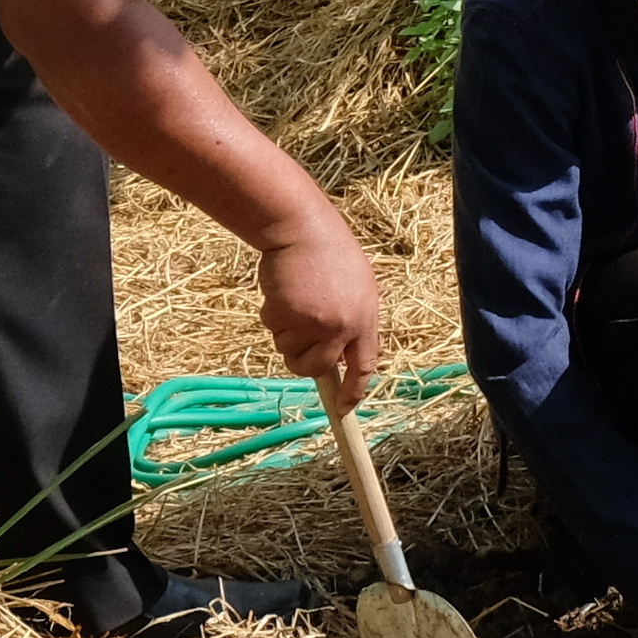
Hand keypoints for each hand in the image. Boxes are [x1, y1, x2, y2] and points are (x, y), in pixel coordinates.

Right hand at [258, 221, 384, 410]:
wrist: (302, 229)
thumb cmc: (330, 254)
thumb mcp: (358, 287)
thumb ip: (352, 323)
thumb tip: (341, 360)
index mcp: (366, 318)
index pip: (364, 366)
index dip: (353, 391)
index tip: (343, 408)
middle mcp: (343, 325)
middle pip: (318, 368)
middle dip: (302, 360)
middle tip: (297, 335)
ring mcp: (316, 322)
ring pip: (290, 350)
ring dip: (285, 331)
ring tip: (295, 299)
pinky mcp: (289, 315)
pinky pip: (274, 331)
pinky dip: (272, 315)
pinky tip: (283, 292)